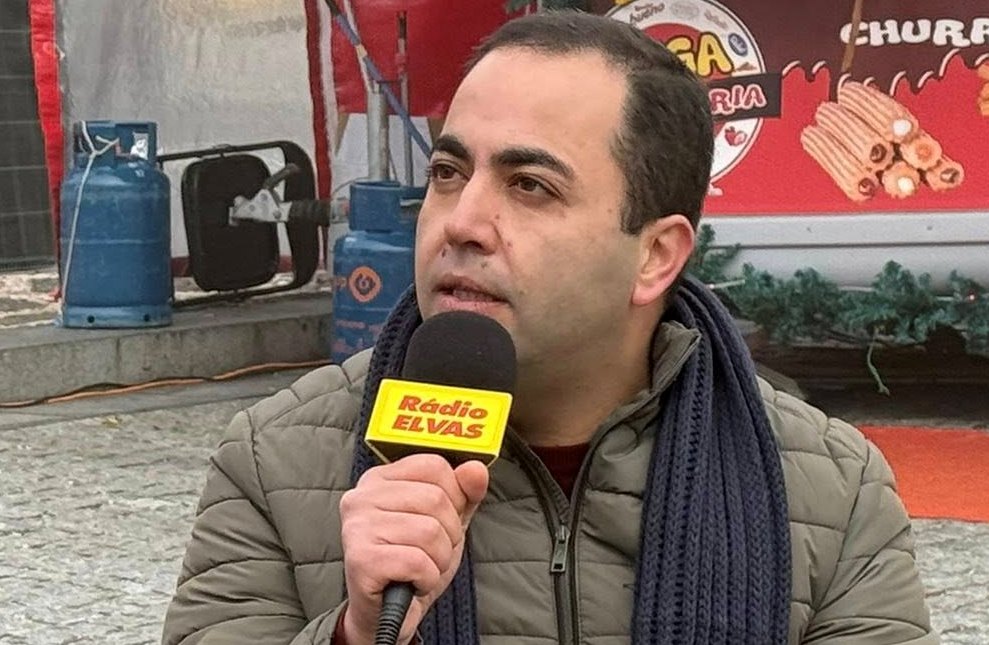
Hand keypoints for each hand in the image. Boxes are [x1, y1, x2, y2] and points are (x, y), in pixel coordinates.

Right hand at [339, 454, 488, 644]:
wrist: (387, 613)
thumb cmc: (413, 562)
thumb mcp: (446, 522)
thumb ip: (464, 493)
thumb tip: (477, 469)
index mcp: (379, 479)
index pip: (433, 465)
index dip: (454, 496)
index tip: (443, 521)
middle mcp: (361, 497)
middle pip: (435, 498)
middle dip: (448, 534)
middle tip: (431, 552)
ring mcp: (357, 527)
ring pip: (429, 531)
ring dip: (438, 560)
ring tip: (420, 568)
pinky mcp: (360, 560)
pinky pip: (418, 562)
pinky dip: (426, 578)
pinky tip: (412, 582)